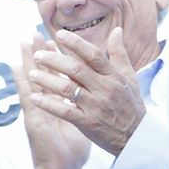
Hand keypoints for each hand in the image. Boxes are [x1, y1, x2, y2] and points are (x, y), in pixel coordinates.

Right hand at [15, 35, 89, 168]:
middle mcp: (45, 106)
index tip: (55, 40)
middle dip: (39, 54)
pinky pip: (29, 99)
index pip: (56, 76)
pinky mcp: (35, 121)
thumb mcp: (81, 123)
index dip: (56, 58)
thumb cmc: (70, 151)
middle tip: (35, 34)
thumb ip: (83, 106)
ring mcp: (38, 112)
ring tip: (23, 42)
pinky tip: (18, 68)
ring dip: (27, 61)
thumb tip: (93, 93)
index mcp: (58, 105)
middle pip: (42, 74)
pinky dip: (23, 83)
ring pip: (32, 82)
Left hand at [24, 26, 145, 156]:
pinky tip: (35, 97)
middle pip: (76, 70)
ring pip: (68, 90)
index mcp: (113, 76)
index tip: (58, 34)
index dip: (76, 43)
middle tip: (37, 54)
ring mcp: (95, 106)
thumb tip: (116, 30)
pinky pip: (65, 112)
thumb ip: (119, 54)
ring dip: (48, 80)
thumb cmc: (131, 104)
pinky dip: (49, 104)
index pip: (93, 55)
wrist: (137, 137)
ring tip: (31, 73)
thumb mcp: (129, 77)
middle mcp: (104, 89)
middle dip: (55, 60)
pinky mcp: (88, 123)